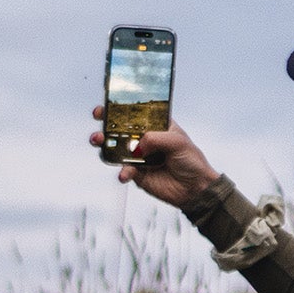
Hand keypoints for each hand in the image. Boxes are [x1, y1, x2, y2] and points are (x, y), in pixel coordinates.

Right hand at [92, 105, 216, 207]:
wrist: (195, 189)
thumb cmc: (192, 161)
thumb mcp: (178, 142)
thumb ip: (156, 138)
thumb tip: (137, 145)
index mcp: (157, 126)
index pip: (136, 113)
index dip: (121, 108)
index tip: (108, 103)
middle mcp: (146, 139)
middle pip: (121, 128)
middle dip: (106, 122)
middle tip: (98, 118)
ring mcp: (140, 156)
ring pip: (117, 148)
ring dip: (105, 144)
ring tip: (98, 141)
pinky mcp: (138, 174)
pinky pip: (124, 170)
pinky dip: (122, 171)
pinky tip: (125, 174)